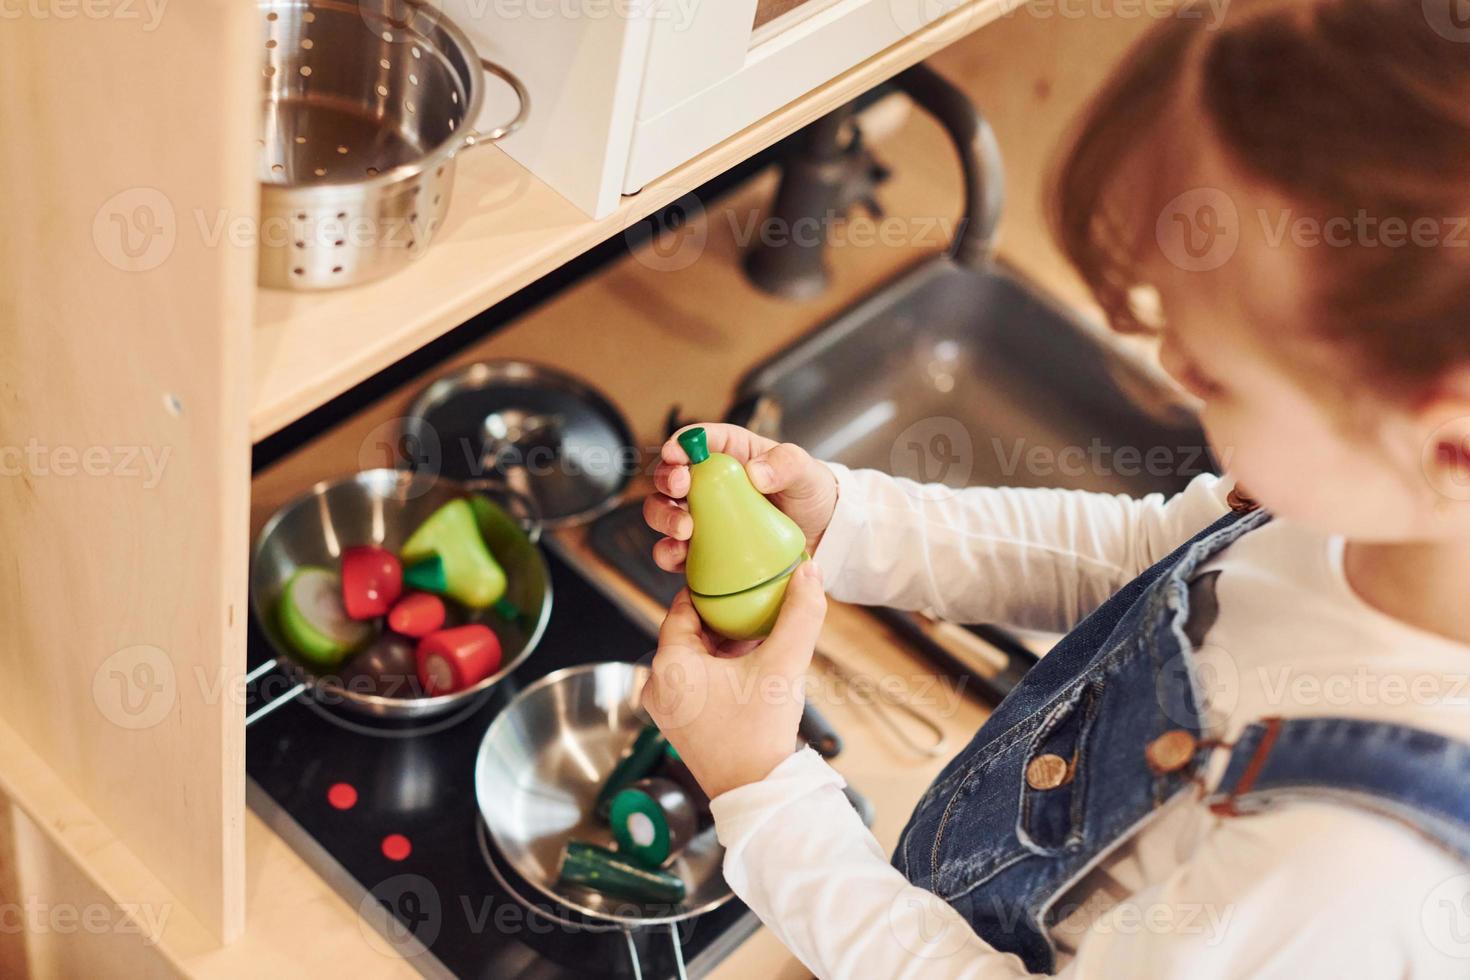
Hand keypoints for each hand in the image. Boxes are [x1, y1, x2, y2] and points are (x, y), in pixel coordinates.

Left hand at [642, 560, 826, 799]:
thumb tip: (809, 570)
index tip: (736, 578)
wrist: (758, 792)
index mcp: (667, 665)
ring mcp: (665, 707)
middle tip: (753, 601)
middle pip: (689, 631)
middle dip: (722, 617)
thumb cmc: (760, 734)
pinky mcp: (678, 723)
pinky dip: (720, 667)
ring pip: (694, 656)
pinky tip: (751, 664)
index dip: (712, 590)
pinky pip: (695, 680)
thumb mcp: (783, 665)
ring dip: (723, 643)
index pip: (684, 607)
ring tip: (758, 631)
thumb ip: (799, 614)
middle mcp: (656, 685)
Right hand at [644, 423, 837, 573]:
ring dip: (664, 518)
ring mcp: (704, 517)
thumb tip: (755, 473)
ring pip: (664, 511)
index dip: (679, 443)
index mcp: (731, 452)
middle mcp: (710, 483)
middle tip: (679, 490)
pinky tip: (680, 556)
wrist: (823, 536)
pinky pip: (675, 550)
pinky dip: (670, 553)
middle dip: (666, 480)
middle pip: (670, 475)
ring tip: (684, 529)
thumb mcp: (806, 471)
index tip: (675, 454)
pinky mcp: (704, 548)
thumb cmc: (811, 494)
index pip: (696, 439)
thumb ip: (785, 463)